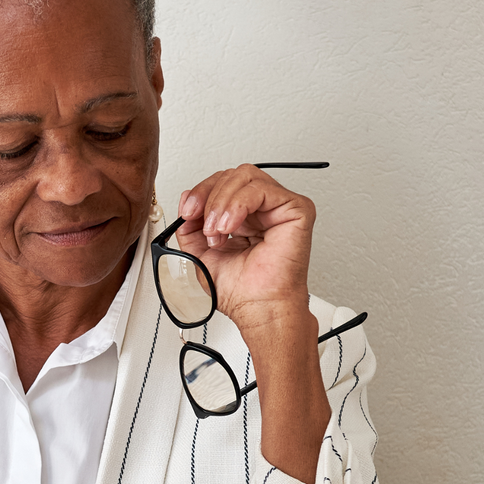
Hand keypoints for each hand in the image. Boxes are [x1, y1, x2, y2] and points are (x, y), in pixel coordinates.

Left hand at [172, 166, 315, 335]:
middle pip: (232, 174)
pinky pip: (261, 188)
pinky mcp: (297, 209)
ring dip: (221, 202)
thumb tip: (186, 201)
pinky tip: (230, 227)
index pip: (223, 183)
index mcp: (245, 216)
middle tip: (203, 224)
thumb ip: (190, 226)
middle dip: (209, 196)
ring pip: (245, 175)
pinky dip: (237, 204)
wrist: (259, 309)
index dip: (201, 192)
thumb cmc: (241, 290)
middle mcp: (264, 208)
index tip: (187, 212)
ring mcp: (281, 207)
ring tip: (218, 231)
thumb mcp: (199, 252)